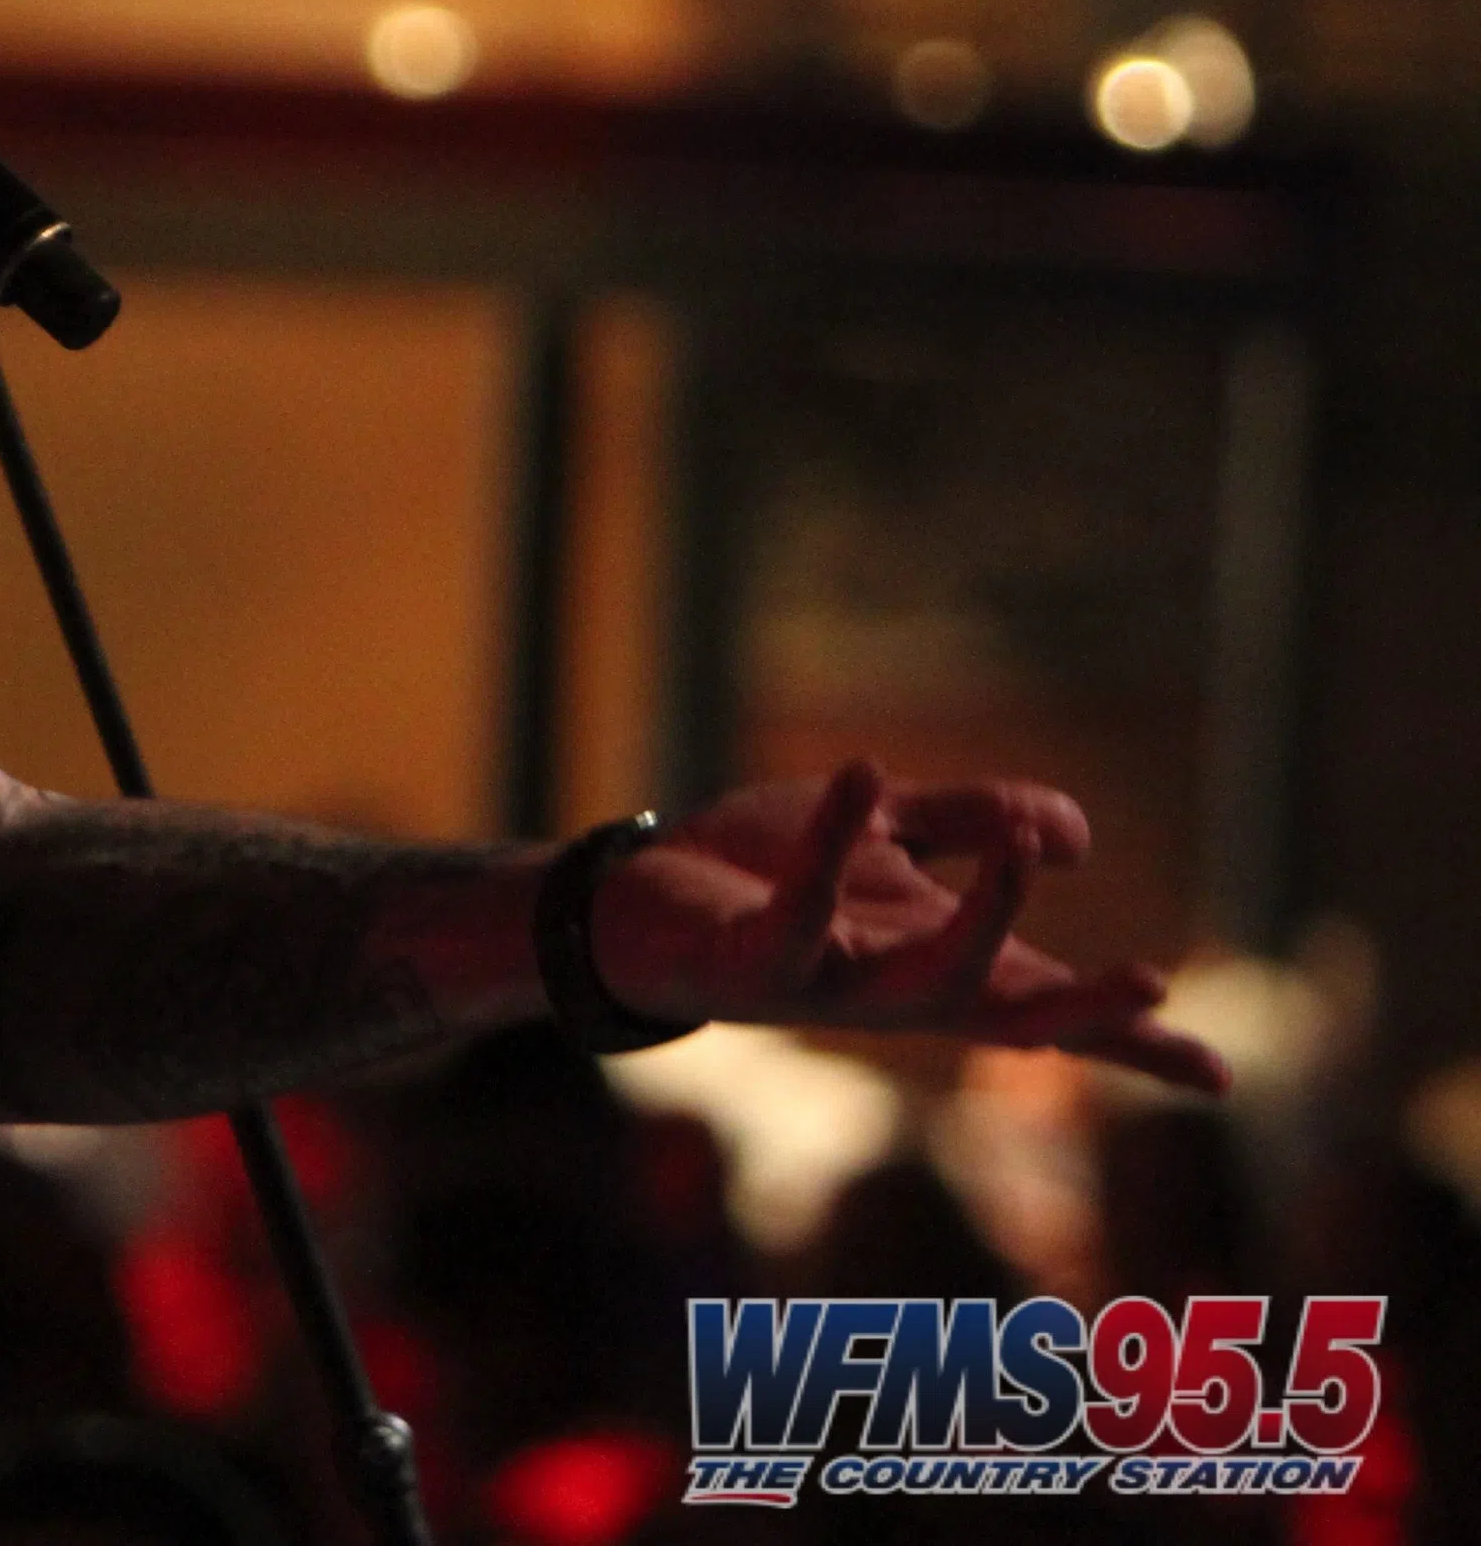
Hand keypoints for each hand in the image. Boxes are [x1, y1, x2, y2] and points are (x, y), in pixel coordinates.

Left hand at [585, 760, 1226, 1092]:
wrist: (627, 910)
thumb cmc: (758, 883)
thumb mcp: (882, 851)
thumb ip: (972, 830)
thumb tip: (1070, 835)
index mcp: (936, 967)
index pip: (1049, 1011)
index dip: (1132, 1048)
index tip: (1223, 1078)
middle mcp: (891, 992)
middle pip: (1007, 1018)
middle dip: (1084, 1012)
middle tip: (1158, 984)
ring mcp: (823, 985)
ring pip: (917, 984)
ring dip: (978, 923)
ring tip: (1019, 850)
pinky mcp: (751, 957)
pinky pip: (799, 903)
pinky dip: (833, 837)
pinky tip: (864, 773)